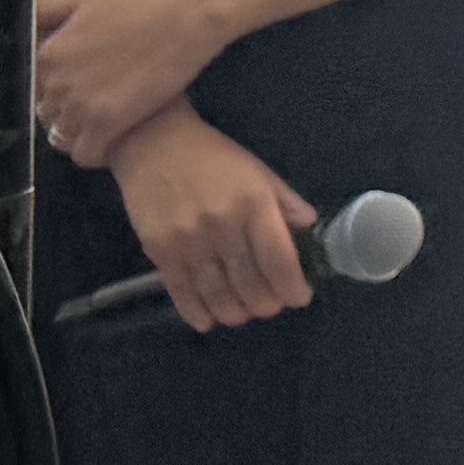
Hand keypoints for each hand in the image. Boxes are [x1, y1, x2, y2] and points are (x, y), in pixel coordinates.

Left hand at [34, 0, 233, 168]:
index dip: (63, 90)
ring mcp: (80, 106)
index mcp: (48, 54)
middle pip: (50, 114)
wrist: (185, 19)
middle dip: (70, 113)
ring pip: (64, 137)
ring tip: (110, 124)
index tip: (88, 86)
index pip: (40, 88)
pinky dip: (96, 153)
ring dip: (83, 134)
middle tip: (103, 104)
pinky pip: (85, 155)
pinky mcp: (105, 124)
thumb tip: (28, 22)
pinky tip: (114, 142)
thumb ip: (49, 10)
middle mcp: (57, 82)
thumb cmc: (143, 5)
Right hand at [99, 108, 317, 331]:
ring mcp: (188, 241)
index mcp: (254, 203)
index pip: (279, 258)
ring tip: (243, 315)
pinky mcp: (158, 251)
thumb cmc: (214, 157)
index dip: (292, 285)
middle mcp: (223, 225)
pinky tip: (208, 321)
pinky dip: (196, 312)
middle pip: (249, 281)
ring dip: (234, 312)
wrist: (154, 143)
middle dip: (265, 303)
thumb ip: (286, 203)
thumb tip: (309, 232)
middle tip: (271, 307)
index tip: (300, 298)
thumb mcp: (259, 171)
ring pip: (216, 292)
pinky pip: (181, 291)